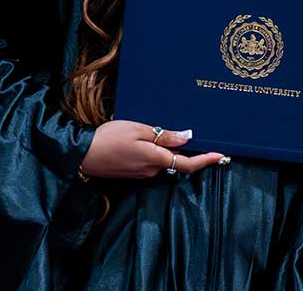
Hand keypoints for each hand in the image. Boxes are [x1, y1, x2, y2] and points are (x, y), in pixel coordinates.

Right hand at [79, 120, 224, 178]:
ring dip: (164, 149)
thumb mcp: (138, 130)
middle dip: (183, 149)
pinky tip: (143, 139)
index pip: (187, 164)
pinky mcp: (132, 172)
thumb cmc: (109, 138)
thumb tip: (187, 137)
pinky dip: (153, 152)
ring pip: (161, 160)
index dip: (205, 161)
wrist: (82, 155)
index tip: (219, 155)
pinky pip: (149, 162)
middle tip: (191, 133)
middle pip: (175, 161)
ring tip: (159, 129)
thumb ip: (164, 136)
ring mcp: (141, 173)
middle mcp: (151, 170)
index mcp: (155, 159)